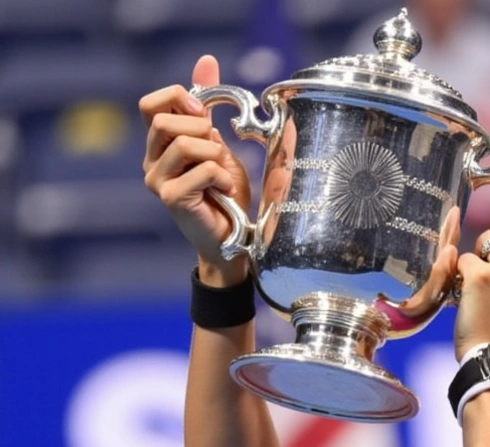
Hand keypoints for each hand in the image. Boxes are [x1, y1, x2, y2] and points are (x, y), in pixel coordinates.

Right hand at [140, 55, 250, 286]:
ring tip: (222, 175)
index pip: (150, 105)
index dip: (179, 100)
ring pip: (185, 144)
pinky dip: (222, 176)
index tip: (204, 113)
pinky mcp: (171, 198)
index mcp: (159, 145)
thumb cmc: (226, 192)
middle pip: (165, 122)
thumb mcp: (219, 143)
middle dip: (201, 130)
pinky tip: (225, 190)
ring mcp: (156, 181)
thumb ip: (207, 107)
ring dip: (216, 156)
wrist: (233, 237)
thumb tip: (206, 61)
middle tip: (217, 152)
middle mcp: (150, 161)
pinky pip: (202, 170)